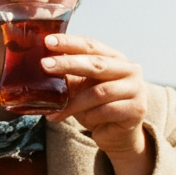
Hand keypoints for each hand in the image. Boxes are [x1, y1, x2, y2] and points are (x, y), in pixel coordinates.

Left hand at [40, 34, 151, 174]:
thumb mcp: (81, 87)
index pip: (91, 46)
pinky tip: (82, 120)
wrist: (117, 133)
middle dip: (68, 64)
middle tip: (44, 65)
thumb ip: (68, 75)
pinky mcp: (136, 109)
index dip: (69, 43)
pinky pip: (105, 111)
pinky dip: (89, 117)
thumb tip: (39, 65)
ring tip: (55, 111)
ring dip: (74, 103)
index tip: (48, 41)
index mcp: (115, 58)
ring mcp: (136, 89)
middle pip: (96, 64)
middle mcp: (129, 70)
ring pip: (99, 93)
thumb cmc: (96, 105)